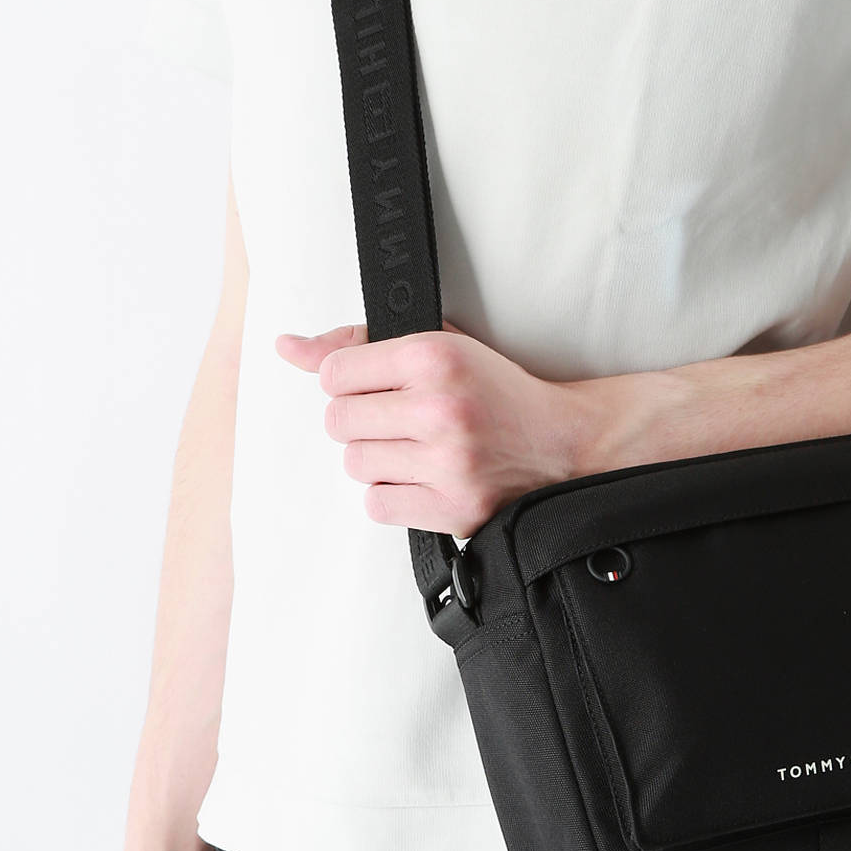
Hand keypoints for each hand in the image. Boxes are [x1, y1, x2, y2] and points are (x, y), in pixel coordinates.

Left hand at [276, 318, 599, 537]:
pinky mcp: (452, 507)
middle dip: (362, 421)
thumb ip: (360, 342)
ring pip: (355, 464)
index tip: (378, 387)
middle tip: (399, 420)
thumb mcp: (439, 345)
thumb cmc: (497, 393)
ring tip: (414, 449)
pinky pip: (377, 505)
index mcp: (434, 356)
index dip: (350, 381)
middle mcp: (439, 407)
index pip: (334, 373)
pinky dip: (392, 494)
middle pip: (338, 421)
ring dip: (377, 459)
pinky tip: (421, 478)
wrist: (564, 442)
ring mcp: (446, 462)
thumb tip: (286, 346)